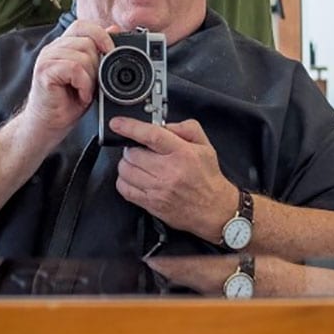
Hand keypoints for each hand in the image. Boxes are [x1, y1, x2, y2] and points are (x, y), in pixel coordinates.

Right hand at [21, 20, 112, 143]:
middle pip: (87, 42)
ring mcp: (47, 59)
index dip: (100, 35)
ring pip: (83, 56)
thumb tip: (114, 30)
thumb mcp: (91, 75)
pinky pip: (75, 68)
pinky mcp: (44, 71)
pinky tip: (80, 95)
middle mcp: (53, 48)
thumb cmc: (68, 102)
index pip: (83, 25)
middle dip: (98, 65)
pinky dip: (84, 84)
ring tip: (85, 91)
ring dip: (91, 78)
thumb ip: (99, 52)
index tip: (111, 51)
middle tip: (93, 84)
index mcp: (63, 45)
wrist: (48, 125)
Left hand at [112, 117, 237, 241]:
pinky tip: (135, 178)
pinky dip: (124, 181)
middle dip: (131, 148)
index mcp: (182, 153)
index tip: (118, 123)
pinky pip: (125, 189)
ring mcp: (158, 189)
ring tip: (138, 164)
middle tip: (139, 150)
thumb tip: (164, 125)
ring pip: (126, 171)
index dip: (130, 127)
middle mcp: (169, 171)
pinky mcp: (152, 204)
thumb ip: (186, 129)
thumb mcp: (205, 146)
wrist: (214, 209)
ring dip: (127, 164)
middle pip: (133, 153)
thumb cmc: (208, 177)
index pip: (151, 136)